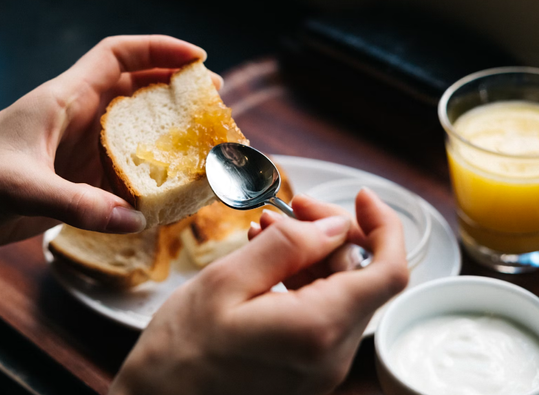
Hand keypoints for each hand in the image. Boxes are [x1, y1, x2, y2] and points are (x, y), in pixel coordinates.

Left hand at [0, 35, 220, 269]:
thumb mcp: (22, 186)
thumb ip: (79, 204)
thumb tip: (135, 219)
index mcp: (65, 98)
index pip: (118, 55)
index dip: (160, 48)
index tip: (199, 57)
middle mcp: (77, 119)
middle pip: (136, 90)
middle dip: (176, 90)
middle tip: (213, 101)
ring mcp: (78, 151)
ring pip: (133, 132)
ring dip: (166, 134)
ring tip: (202, 144)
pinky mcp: (75, 181)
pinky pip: (121, 172)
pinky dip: (146, 176)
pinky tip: (167, 189)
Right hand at [110, 190, 408, 394]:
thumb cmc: (181, 350)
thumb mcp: (226, 282)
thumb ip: (287, 247)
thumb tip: (333, 226)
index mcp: (317, 329)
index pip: (389, 272)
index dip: (384, 227)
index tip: (361, 198)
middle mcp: (331, 356)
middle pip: (361, 279)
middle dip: (331, 235)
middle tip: (290, 210)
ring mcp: (322, 368)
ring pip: (341, 295)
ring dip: (312, 257)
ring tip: (265, 233)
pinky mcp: (307, 371)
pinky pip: (321, 316)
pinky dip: (302, 283)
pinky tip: (267, 265)